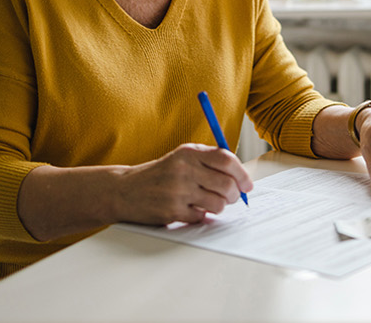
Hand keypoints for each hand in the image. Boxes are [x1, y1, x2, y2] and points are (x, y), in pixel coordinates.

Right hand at [111, 143, 253, 225]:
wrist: (124, 190)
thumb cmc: (159, 175)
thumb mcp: (181, 158)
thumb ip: (209, 162)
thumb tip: (241, 177)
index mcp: (189, 153)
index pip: (226, 160)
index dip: (242, 174)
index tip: (247, 185)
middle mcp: (184, 169)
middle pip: (227, 184)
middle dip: (234, 195)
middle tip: (230, 198)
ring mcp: (178, 191)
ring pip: (218, 203)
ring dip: (219, 207)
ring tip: (208, 204)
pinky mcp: (172, 210)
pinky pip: (202, 217)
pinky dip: (200, 216)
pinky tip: (190, 209)